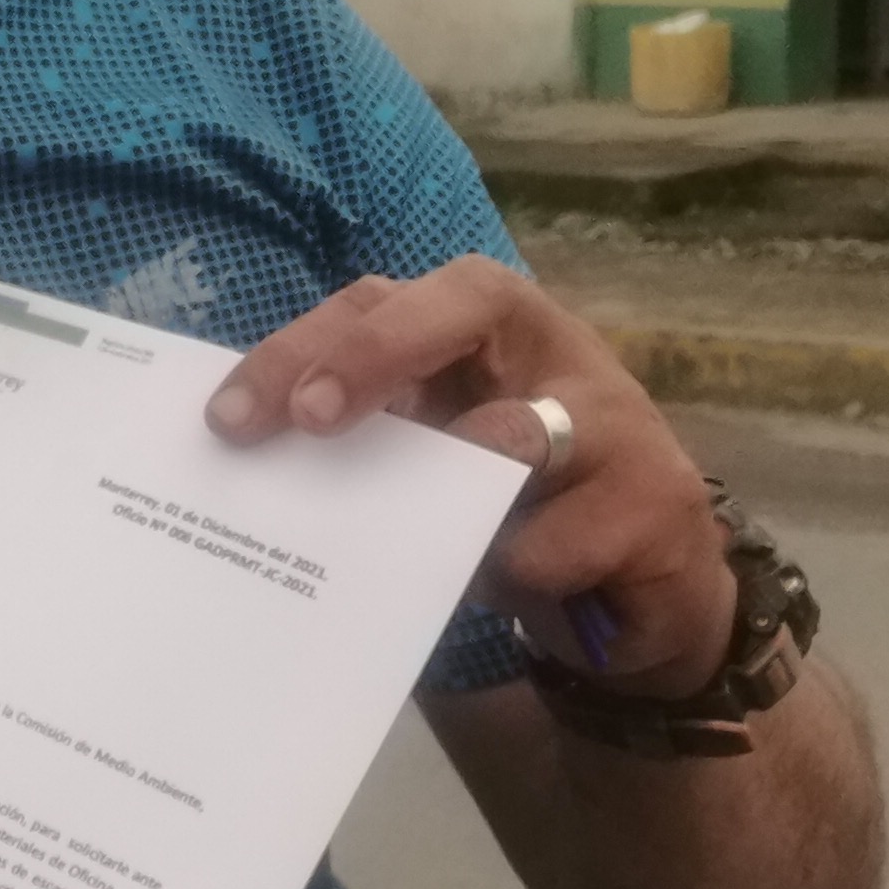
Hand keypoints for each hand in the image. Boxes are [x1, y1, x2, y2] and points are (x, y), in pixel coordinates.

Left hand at [201, 257, 736, 694]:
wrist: (646, 590)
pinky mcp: (657, 503)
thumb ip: (375, 441)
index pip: (386, 297)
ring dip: (450, 488)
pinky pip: (555, 542)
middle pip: (469, 301)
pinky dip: (512, 572)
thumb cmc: (519, 505)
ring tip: (406, 538)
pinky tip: (507, 590)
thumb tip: (253, 460)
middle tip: (307, 420)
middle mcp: (555, 348)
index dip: (308, 342)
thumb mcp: (439, 462)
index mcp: (485, 327)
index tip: (230, 415)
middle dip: (376, 353)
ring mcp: (619, 419)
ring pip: (520, 433)